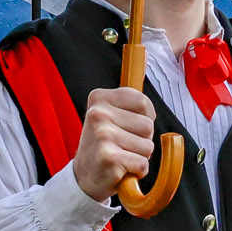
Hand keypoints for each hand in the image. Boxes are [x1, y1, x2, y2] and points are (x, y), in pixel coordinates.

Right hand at [72, 87, 158, 201]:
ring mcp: (102, 135)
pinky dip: (136, 171)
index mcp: (99, 98)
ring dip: (138, 156)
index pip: (143, 103)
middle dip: (141, 140)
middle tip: (120, 146)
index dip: (144, 119)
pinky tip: (119, 170)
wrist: (83, 178)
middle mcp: (98, 114)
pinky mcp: (108, 157)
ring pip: (147, 146)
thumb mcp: (111, 115)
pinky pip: (142, 164)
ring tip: (119, 157)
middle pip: (148, 126)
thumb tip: (145, 52)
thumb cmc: (105, 146)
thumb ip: (129, 96)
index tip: (129, 127)